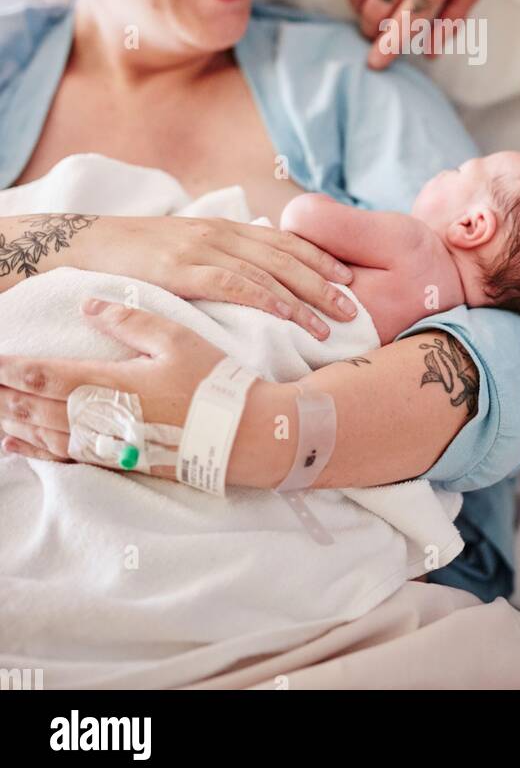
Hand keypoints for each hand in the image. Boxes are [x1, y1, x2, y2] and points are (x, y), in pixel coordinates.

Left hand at [0, 298, 285, 487]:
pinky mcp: (119, 461)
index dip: (10, 367)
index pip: (44, 375)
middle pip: (34, 406)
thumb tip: (87, 306)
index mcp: (113, 384)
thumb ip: (129, 320)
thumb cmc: (215, 382)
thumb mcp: (178, 337)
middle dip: (3, 394)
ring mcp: (109, 444)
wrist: (247, 436)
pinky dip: (32, 448)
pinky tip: (16, 442)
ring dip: (12, 419)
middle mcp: (103, 419)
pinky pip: (62, 457)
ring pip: (43, 433)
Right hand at [76, 213, 357, 339]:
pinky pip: (233, 283)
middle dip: (324, 281)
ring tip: (330, 322)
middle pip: (285, 256)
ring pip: (267, 271)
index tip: (347, 278)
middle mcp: (218, 233)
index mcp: (222, 228)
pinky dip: (266, 298)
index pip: (283, 241)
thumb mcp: (182, 250)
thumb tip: (249, 281)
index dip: (319, 259)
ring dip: (304, 298)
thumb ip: (216, 260)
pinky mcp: (180, 270)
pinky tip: (288, 315)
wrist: (83, 245)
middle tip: (354, 306)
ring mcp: (200, 249)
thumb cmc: (133, 256)